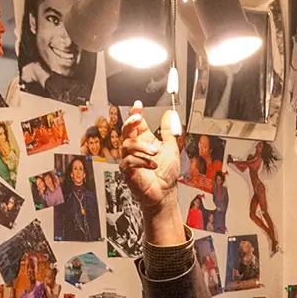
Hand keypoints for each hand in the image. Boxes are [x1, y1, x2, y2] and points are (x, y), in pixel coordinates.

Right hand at [113, 109, 184, 244]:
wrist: (165, 193)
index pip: (136, 123)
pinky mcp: (127, 172)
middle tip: (138, 118)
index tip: (138, 105)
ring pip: (126, 145)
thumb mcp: (171, 147)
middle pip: (125, 130)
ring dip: (141, 146)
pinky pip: (128, 162)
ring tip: (155, 152)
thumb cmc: (166, 174)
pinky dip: (141, 161)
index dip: (135, 113)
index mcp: (143, 141)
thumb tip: (170, 114)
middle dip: (130, 122)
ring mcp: (129, 160)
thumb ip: (169, 131)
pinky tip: (152, 164)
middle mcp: (134, 149)